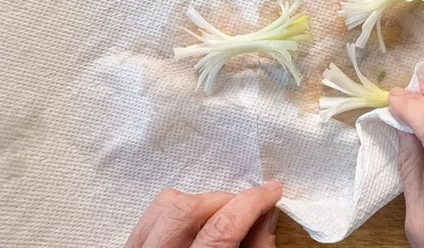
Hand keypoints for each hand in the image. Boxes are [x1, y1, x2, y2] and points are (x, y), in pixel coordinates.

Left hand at [125, 182, 282, 247]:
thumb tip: (265, 216)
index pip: (220, 230)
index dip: (251, 205)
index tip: (271, 192)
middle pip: (186, 209)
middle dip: (224, 201)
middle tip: (248, 210)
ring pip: (164, 204)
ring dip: (200, 204)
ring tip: (222, 219)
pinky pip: (151, 215)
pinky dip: (179, 212)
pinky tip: (197, 226)